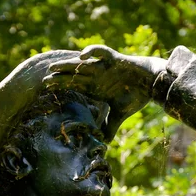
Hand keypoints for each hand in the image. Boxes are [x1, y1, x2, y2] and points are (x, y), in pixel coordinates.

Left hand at [44, 45, 166, 138]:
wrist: (152, 83)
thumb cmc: (136, 96)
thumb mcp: (120, 115)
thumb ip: (110, 127)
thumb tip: (105, 143)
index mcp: (96, 88)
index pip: (74, 87)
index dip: (61, 87)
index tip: (47, 90)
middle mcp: (97, 76)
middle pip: (74, 75)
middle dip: (59, 77)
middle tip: (44, 80)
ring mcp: (104, 67)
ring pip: (82, 64)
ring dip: (68, 65)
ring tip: (53, 66)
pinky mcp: (115, 59)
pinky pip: (101, 52)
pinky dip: (91, 52)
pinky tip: (81, 57)